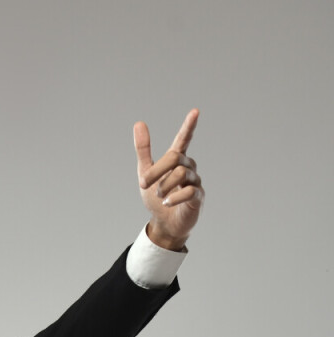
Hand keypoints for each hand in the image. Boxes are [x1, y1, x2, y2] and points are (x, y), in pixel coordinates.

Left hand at [133, 109, 203, 249]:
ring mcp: (195, 181)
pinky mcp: (198, 197)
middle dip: (156, 170)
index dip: (189, 126)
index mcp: (176, 160)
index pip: (183, 139)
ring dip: (164, 186)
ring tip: (159, 197)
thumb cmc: (156, 198)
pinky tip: (166, 203)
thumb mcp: (145, 173)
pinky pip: (189, 191)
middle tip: (143, 184)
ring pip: (180, 174)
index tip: (195, 112)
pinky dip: (173, 198)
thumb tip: (139, 123)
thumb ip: (143, 150)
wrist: (164, 225)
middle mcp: (188, 167)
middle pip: (175, 158)